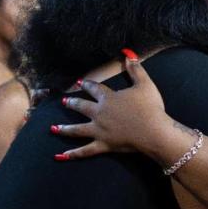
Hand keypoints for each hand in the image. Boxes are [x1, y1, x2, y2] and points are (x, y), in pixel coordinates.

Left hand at [53, 52, 170, 158]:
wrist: (153, 131)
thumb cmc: (150, 108)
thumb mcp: (145, 84)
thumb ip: (136, 69)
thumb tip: (128, 53)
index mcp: (108, 98)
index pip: (94, 88)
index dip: (87, 84)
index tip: (80, 82)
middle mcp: (99, 113)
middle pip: (82, 107)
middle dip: (72, 103)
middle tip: (63, 101)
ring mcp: (99, 130)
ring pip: (77, 129)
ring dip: (64, 128)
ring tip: (53, 128)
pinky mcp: (102, 145)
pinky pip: (84, 150)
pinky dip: (72, 154)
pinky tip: (61, 155)